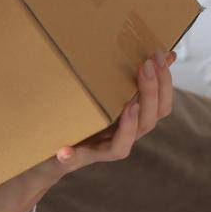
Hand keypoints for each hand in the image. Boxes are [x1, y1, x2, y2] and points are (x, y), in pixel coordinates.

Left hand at [0, 48, 177, 211]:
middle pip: (148, 122)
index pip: (160, 107)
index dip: (165, 83)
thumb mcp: (99, 95)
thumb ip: (122, 79)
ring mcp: (97, 151)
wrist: (45, 155)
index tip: (161, 55)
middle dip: (151, 93)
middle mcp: (119, 138)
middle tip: (146, 66)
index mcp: (128, 121)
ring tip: (129, 104)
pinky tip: (64, 150)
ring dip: (128, 125)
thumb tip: (152, 51)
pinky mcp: (72, 161)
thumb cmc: (77, 119)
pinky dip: (71, 155)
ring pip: (122, 146)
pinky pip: (74, 161)